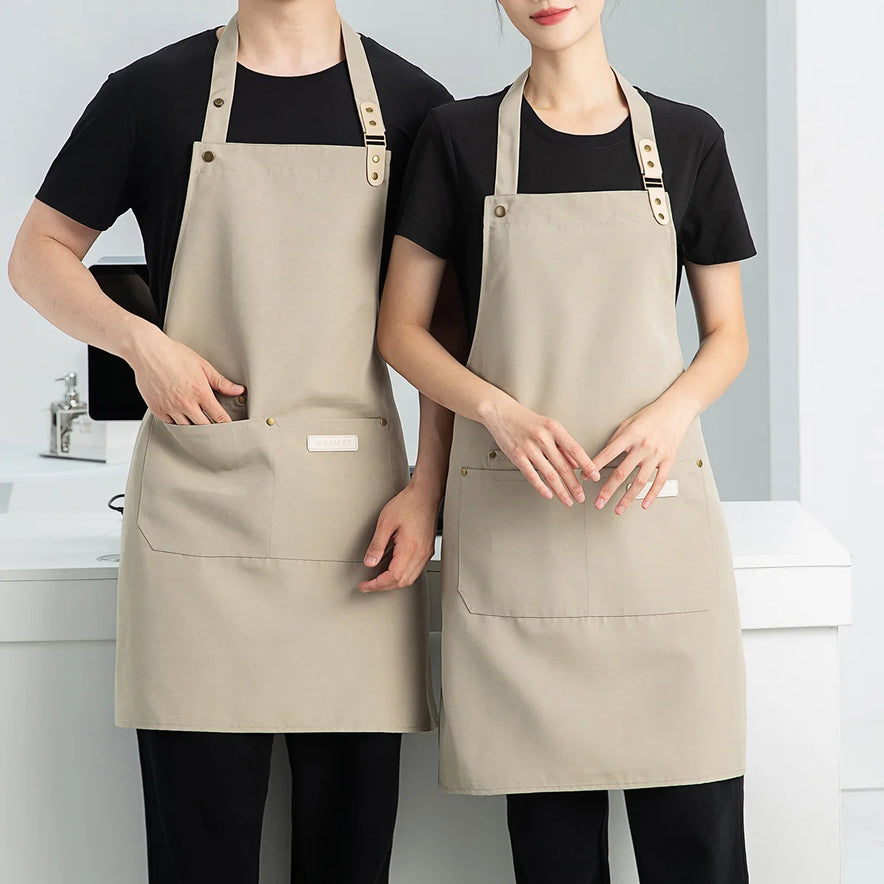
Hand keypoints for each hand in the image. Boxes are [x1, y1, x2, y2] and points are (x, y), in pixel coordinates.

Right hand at [129, 324, 244, 424]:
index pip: (219, 416)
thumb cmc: (174, 355)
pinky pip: (171, 425)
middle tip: (218, 433)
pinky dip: (179, 426)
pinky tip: (184, 423)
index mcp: (200, 392)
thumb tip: (238, 390)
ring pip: (187, 429)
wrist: (147, 351)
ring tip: (202, 429)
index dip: (227, 425)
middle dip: (213, 431)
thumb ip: (221, 382)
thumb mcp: (202, 366)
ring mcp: (171, 408)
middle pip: (204, 427)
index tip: (231, 429)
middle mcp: (186, 403)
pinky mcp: (158, 409)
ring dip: (196, 430)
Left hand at [359, 483, 439, 592]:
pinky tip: (392, 569)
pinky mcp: (427, 549)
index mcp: (410, 548)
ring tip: (378, 580)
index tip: (365, 585)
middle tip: (368, 585)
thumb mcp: (385, 522)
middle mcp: (420, 554)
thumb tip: (369, 562)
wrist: (426, 494)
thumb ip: (376, 545)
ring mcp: (425, 553)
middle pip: (402, 582)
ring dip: (393, 582)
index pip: (393, 577)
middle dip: (383, 587)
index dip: (377, 585)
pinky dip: (402, 574)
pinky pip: (415, 570)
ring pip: (409, 578)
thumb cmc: (409, 503)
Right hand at [481, 397, 599, 506]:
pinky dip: (542, 488)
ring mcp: (529, 448)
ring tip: (568, 500)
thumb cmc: (526, 420)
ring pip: (550, 474)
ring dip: (561, 491)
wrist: (501, 413)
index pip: (575, 450)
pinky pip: (532, 476)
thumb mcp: (549, 426)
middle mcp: (543, 438)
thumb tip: (576, 463)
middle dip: (574, 485)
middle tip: (581, 496)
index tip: (595, 476)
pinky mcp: (517, 456)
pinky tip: (549, 495)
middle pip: (563, 467)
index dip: (587, 465)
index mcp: (554, 429)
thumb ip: (562, 445)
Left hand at [591, 393, 698, 513]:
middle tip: (598, 502)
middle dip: (608, 490)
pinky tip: (643, 504)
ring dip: (627, 498)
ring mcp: (656, 455)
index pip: (608, 454)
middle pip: (622, 473)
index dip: (595, 467)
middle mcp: (643, 447)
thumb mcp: (628, 422)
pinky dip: (651, 495)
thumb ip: (616, 439)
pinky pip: (659, 481)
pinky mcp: (668, 460)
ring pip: (639, 482)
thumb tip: (603, 456)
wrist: (676, 410)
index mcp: (631, 435)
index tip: (586, 477)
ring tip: (618, 509)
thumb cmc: (651, 415)